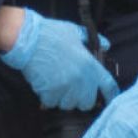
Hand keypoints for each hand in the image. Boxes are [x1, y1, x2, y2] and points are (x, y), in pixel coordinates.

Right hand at [0, 8, 118, 110]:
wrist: (26, 38)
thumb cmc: (50, 33)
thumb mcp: (76, 32)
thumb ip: (93, 41)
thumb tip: (106, 45)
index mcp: (91, 65)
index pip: (109, 87)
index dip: (110, 96)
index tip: (108, 100)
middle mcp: (82, 79)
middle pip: (87, 103)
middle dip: (80, 99)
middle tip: (71, 90)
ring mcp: (66, 87)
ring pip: (68, 105)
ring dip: (62, 99)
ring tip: (56, 85)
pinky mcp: (50, 92)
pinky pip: (51, 103)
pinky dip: (47, 98)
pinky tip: (44, 85)